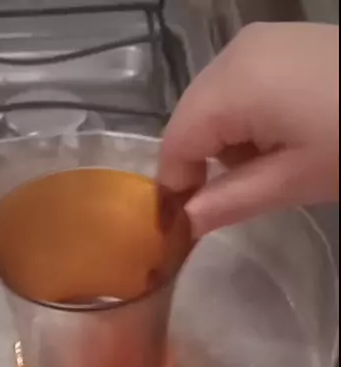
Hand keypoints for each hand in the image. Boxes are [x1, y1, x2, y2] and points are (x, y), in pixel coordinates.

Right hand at [159, 23, 338, 235]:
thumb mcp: (293, 181)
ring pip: (212, 102)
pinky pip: (238, 84)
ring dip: (224, 142)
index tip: (185, 225)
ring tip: (266, 167)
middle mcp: (234, 54)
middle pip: (190, 118)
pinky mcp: (280, 41)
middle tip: (228, 200)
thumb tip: (185, 223)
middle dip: (200, 163)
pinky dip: (245, 117)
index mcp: (233, 85)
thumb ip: (230, 201)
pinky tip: (279, 135)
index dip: (174, 186)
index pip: (176, 142)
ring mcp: (258, 41)